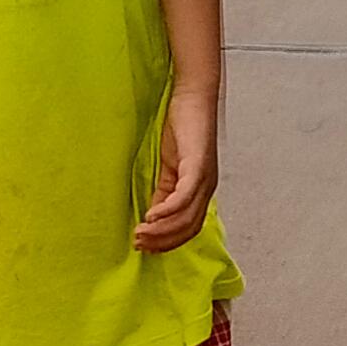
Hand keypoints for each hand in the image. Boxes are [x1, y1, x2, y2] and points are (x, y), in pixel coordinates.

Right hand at [132, 78, 220, 254]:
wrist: (193, 96)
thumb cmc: (183, 127)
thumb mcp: (170, 166)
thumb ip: (164, 191)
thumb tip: (153, 217)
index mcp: (202, 190)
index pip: (189, 228)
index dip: (168, 242)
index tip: (146, 248)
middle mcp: (208, 188)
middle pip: (189, 228)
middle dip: (163, 241)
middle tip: (139, 245)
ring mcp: (205, 178)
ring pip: (186, 217)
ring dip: (162, 231)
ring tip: (140, 234)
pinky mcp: (198, 166)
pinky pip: (184, 197)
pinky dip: (167, 211)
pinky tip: (151, 216)